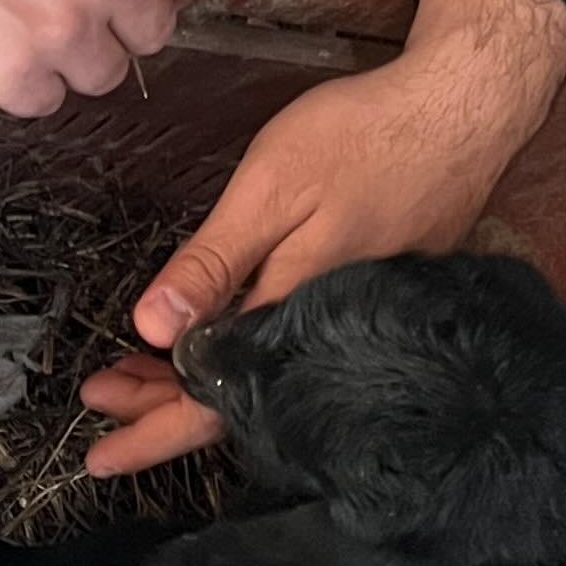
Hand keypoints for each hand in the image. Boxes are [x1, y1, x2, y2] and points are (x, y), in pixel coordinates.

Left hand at [80, 0, 565, 473]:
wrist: (467, 109)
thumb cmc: (365, 138)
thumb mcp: (272, 188)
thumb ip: (214, 262)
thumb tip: (152, 331)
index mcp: (297, 318)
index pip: (214, 404)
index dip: (153, 433)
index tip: (97, 456)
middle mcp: (332, 342)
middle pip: (238, 402)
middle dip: (161, 408)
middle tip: (101, 399)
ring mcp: (359, 325)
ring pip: (267, 378)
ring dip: (199, 380)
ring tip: (139, 373)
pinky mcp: (378, 303)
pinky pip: (297, 354)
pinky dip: (245, 353)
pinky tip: (220, 339)